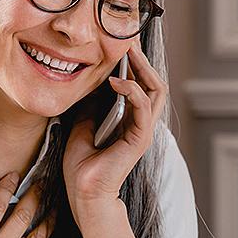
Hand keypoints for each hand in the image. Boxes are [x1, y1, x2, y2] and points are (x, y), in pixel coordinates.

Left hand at [63, 37, 168, 228]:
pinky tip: (116, 81)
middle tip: (127, 41)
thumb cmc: (82, 167)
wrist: (84, 195)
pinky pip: (144, 106)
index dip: (134, 65)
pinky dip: (132, 89)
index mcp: (130, 121)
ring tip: (128, 52)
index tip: (120, 45)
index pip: (141, 85)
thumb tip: (89, 84)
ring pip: (156, 90)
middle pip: (154, 83)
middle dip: (142, 60)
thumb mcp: (81, 126)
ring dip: (142, 69)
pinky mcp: (140, 138)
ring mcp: (143, 131)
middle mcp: (141, 124)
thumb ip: (90, 107)